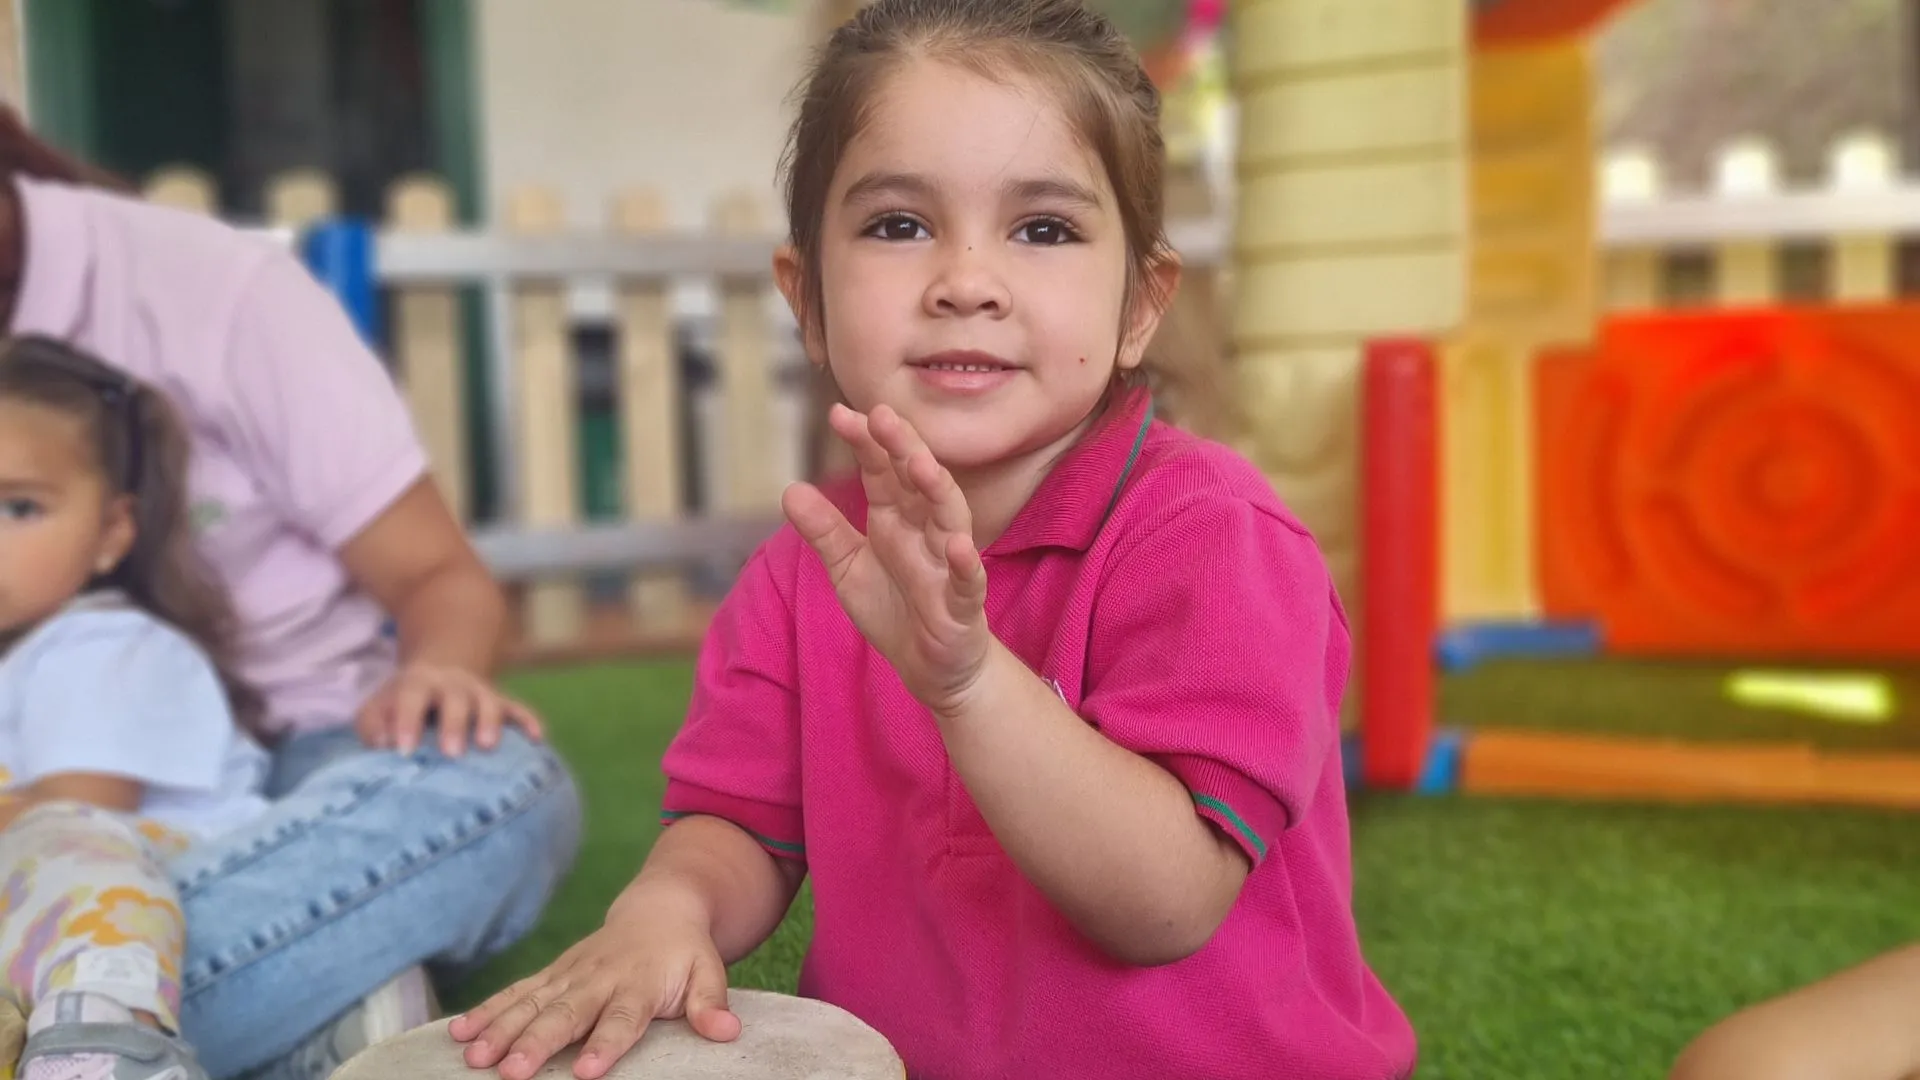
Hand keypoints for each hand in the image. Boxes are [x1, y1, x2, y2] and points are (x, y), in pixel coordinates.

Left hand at [354, 661, 543, 755]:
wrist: (440, 669)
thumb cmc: (402, 702)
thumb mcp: (378, 706)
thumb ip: (372, 724)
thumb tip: (381, 744)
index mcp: (417, 684)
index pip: (410, 697)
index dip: (406, 721)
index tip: (402, 751)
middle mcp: (452, 685)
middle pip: (455, 699)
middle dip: (454, 724)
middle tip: (451, 753)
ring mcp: (480, 692)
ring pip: (490, 702)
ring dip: (490, 721)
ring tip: (488, 746)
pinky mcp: (502, 702)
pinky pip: (519, 709)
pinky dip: (529, 721)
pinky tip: (537, 738)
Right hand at [448, 898, 738, 1079]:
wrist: (659, 908)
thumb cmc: (685, 952)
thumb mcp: (709, 973)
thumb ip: (711, 1004)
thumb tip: (727, 1032)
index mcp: (638, 984)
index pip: (622, 1018)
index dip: (604, 1044)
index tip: (585, 1072)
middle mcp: (598, 979)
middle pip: (565, 1014)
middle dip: (536, 1042)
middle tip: (512, 1072)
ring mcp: (569, 974)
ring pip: (531, 1003)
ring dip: (501, 1029)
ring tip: (474, 1058)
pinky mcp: (552, 974)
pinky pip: (516, 992)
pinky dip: (487, 1011)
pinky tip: (459, 1033)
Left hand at [781, 403, 990, 717]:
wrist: (930, 667)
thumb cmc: (894, 609)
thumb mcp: (848, 569)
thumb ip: (823, 531)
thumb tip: (790, 489)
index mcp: (896, 519)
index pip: (882, 471)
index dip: (865, 443)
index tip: (840, 413)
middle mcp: (924, 532)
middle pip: (918, 482)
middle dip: (902, 448)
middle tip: (882, 416)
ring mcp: (947, 565)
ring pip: (949, 518)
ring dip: (938, 490)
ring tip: (920, 463)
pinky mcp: (962, 604)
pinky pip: (967, 580)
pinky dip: (965, 563)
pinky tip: (959, 546)